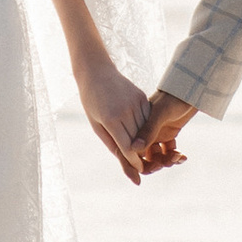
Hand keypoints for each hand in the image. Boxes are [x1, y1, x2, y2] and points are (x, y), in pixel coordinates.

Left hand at [73, 52, 152, 186]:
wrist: (96, 72)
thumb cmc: (92, 102)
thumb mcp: (98, 126)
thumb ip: (114, 147)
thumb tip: (129, 168)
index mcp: (111, 119)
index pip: (128, 148)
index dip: (134, 162)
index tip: (138, 170)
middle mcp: (126, 110)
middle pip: (139, 140)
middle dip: (142, 155)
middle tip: (144, 164)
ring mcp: (136, 102)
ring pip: (147, 130)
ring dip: (147, 142)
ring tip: (145, 150)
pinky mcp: (142, 97)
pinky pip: (149, 118)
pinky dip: (148, 127)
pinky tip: (145, 132)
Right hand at [136, 92, 196, 172]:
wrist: (191, 89)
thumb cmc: (174, 97)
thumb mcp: (161, 113)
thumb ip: (148, 130)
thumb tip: (133, 149)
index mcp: (139, 126)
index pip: (132, 150)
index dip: (137, 163)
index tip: (149, 170)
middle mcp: (146, 131)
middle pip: (145, 156)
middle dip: (155, 164)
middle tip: (166, 164)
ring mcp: (158, 133)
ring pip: (158, 155)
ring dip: (167, 160)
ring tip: (177, 158)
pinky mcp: (170, 133)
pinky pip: (169, 151)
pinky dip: (175, 156)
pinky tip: (183, 157)